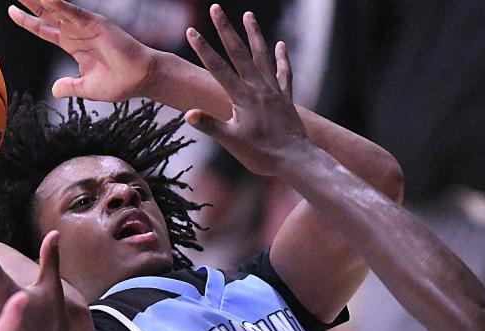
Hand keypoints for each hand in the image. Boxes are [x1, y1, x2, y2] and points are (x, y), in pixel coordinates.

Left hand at [9, 0, 156, 101]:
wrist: (140, 79)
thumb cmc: (119, 82)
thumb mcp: (87, 88)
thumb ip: (70, 87)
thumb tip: (54, 90)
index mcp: (73, 45)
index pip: (45, 29)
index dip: (27, 21)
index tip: (11, 11)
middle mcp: (77, 32)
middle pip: (47, 13)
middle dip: (30, 2)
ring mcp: (85, 26)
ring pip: (56, 8)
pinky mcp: (95, 24)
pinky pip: (72, 12)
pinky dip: (58, 4)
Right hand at [183, 7, 308, 177]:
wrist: (296, 160)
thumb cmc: (262, 155)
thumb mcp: (232, 142)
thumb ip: (210, 126)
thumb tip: (188, 114)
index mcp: (242, 98)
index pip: (218, 69)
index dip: (203, 49)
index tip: (191, 31)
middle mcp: (258, 89)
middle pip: (239, 53)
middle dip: (226, 30)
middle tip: (216, 8)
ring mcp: (273, 91)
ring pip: (262, 56)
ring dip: (254, 35)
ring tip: (248, 15)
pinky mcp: (285, 98)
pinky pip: (284, 73)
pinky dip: (282, 58)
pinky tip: (280, 44)